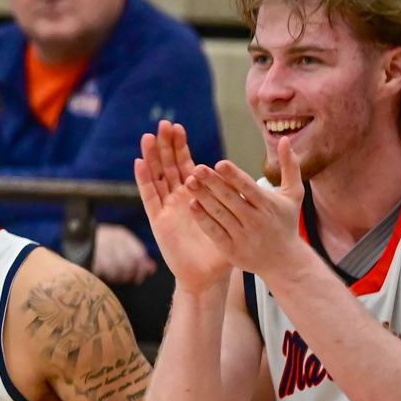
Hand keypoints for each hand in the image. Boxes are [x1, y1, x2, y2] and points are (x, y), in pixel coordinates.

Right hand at [91, 224, 155, 284]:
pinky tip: (102, 274)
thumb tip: (152, 269)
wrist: (75, 241)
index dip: (141, 269)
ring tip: (110, 275)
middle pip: (129, 264)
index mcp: (122, 235)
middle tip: (121, 278)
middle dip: (127, 275)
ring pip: (117, 270)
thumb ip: (137, 258)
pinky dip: (105, 276)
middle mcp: (113, 239)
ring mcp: (101, 247)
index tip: (138, 279)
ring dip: (116, 277)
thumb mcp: (119, 248)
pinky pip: (104, 272)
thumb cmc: (100, 246)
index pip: (139, 254)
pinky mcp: (91, 256)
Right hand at [134, 121, 231, 290]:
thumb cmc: (224, 248)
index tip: (178, 128)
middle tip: (163, 124)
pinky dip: (144, 180)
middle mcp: (179, 198)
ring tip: (148, 137)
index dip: (180, 147)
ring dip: (152, 157)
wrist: (208, 276)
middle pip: (169, 166)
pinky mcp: (159, 221)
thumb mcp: (238, 219)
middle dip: (165, 146)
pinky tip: (140, 163)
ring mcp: (167, 208)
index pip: (186, 164)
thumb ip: (243, 199)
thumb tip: (260, 180)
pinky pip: (150, 197)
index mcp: (196, 194)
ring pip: (157, 177)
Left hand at [183, 138, 307, 281]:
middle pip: (230, 199)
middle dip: (212, 183)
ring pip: (220, 214)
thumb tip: (284, 139)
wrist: (284, 261)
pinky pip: (214, 232)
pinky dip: (203, 219)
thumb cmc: (286, 222)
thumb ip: (290, 167)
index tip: (219, 164)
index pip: (248, 187)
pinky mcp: (232, 249)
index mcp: (269, 205)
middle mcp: (256, 220)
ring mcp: (243, 236)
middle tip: (196, 168)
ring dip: (203, 198)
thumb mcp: (293, 195)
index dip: (234, 176)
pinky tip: (192, 205)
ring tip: (189, 182)